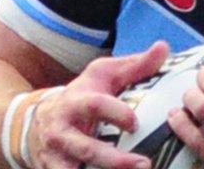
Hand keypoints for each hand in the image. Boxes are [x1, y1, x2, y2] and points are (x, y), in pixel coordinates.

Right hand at [26, 42, 169, 168]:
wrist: (39, 119)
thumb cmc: (83, 94)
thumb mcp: (104, 75)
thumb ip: (135, 65)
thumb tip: (164, 47)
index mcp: (76, 102)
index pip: (95, 106)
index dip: (115, 113)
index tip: (135, 123)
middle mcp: (62, 131)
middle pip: (87, 149)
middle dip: (115, 160)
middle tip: (145, 165)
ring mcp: (56, 156)